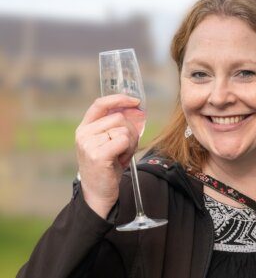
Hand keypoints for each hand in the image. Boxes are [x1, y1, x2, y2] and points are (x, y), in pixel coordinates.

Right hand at [75, 94, 140, 218]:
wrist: (98, 193)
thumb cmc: (108, 166)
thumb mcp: (109, 142)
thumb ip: (117, 126)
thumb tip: (136, 108)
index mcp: (84, 128)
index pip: (100, 104)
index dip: (119, 99)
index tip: (136, 101)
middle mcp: (83, 134)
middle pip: (119, 118)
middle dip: (131, 131)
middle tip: (126, 148)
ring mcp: (89, 144)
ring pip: (124, 130)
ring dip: (130, 143)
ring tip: (121, 156)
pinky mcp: (98, 154)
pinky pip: (124, 141)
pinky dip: (128, 150)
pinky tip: (120, 160)